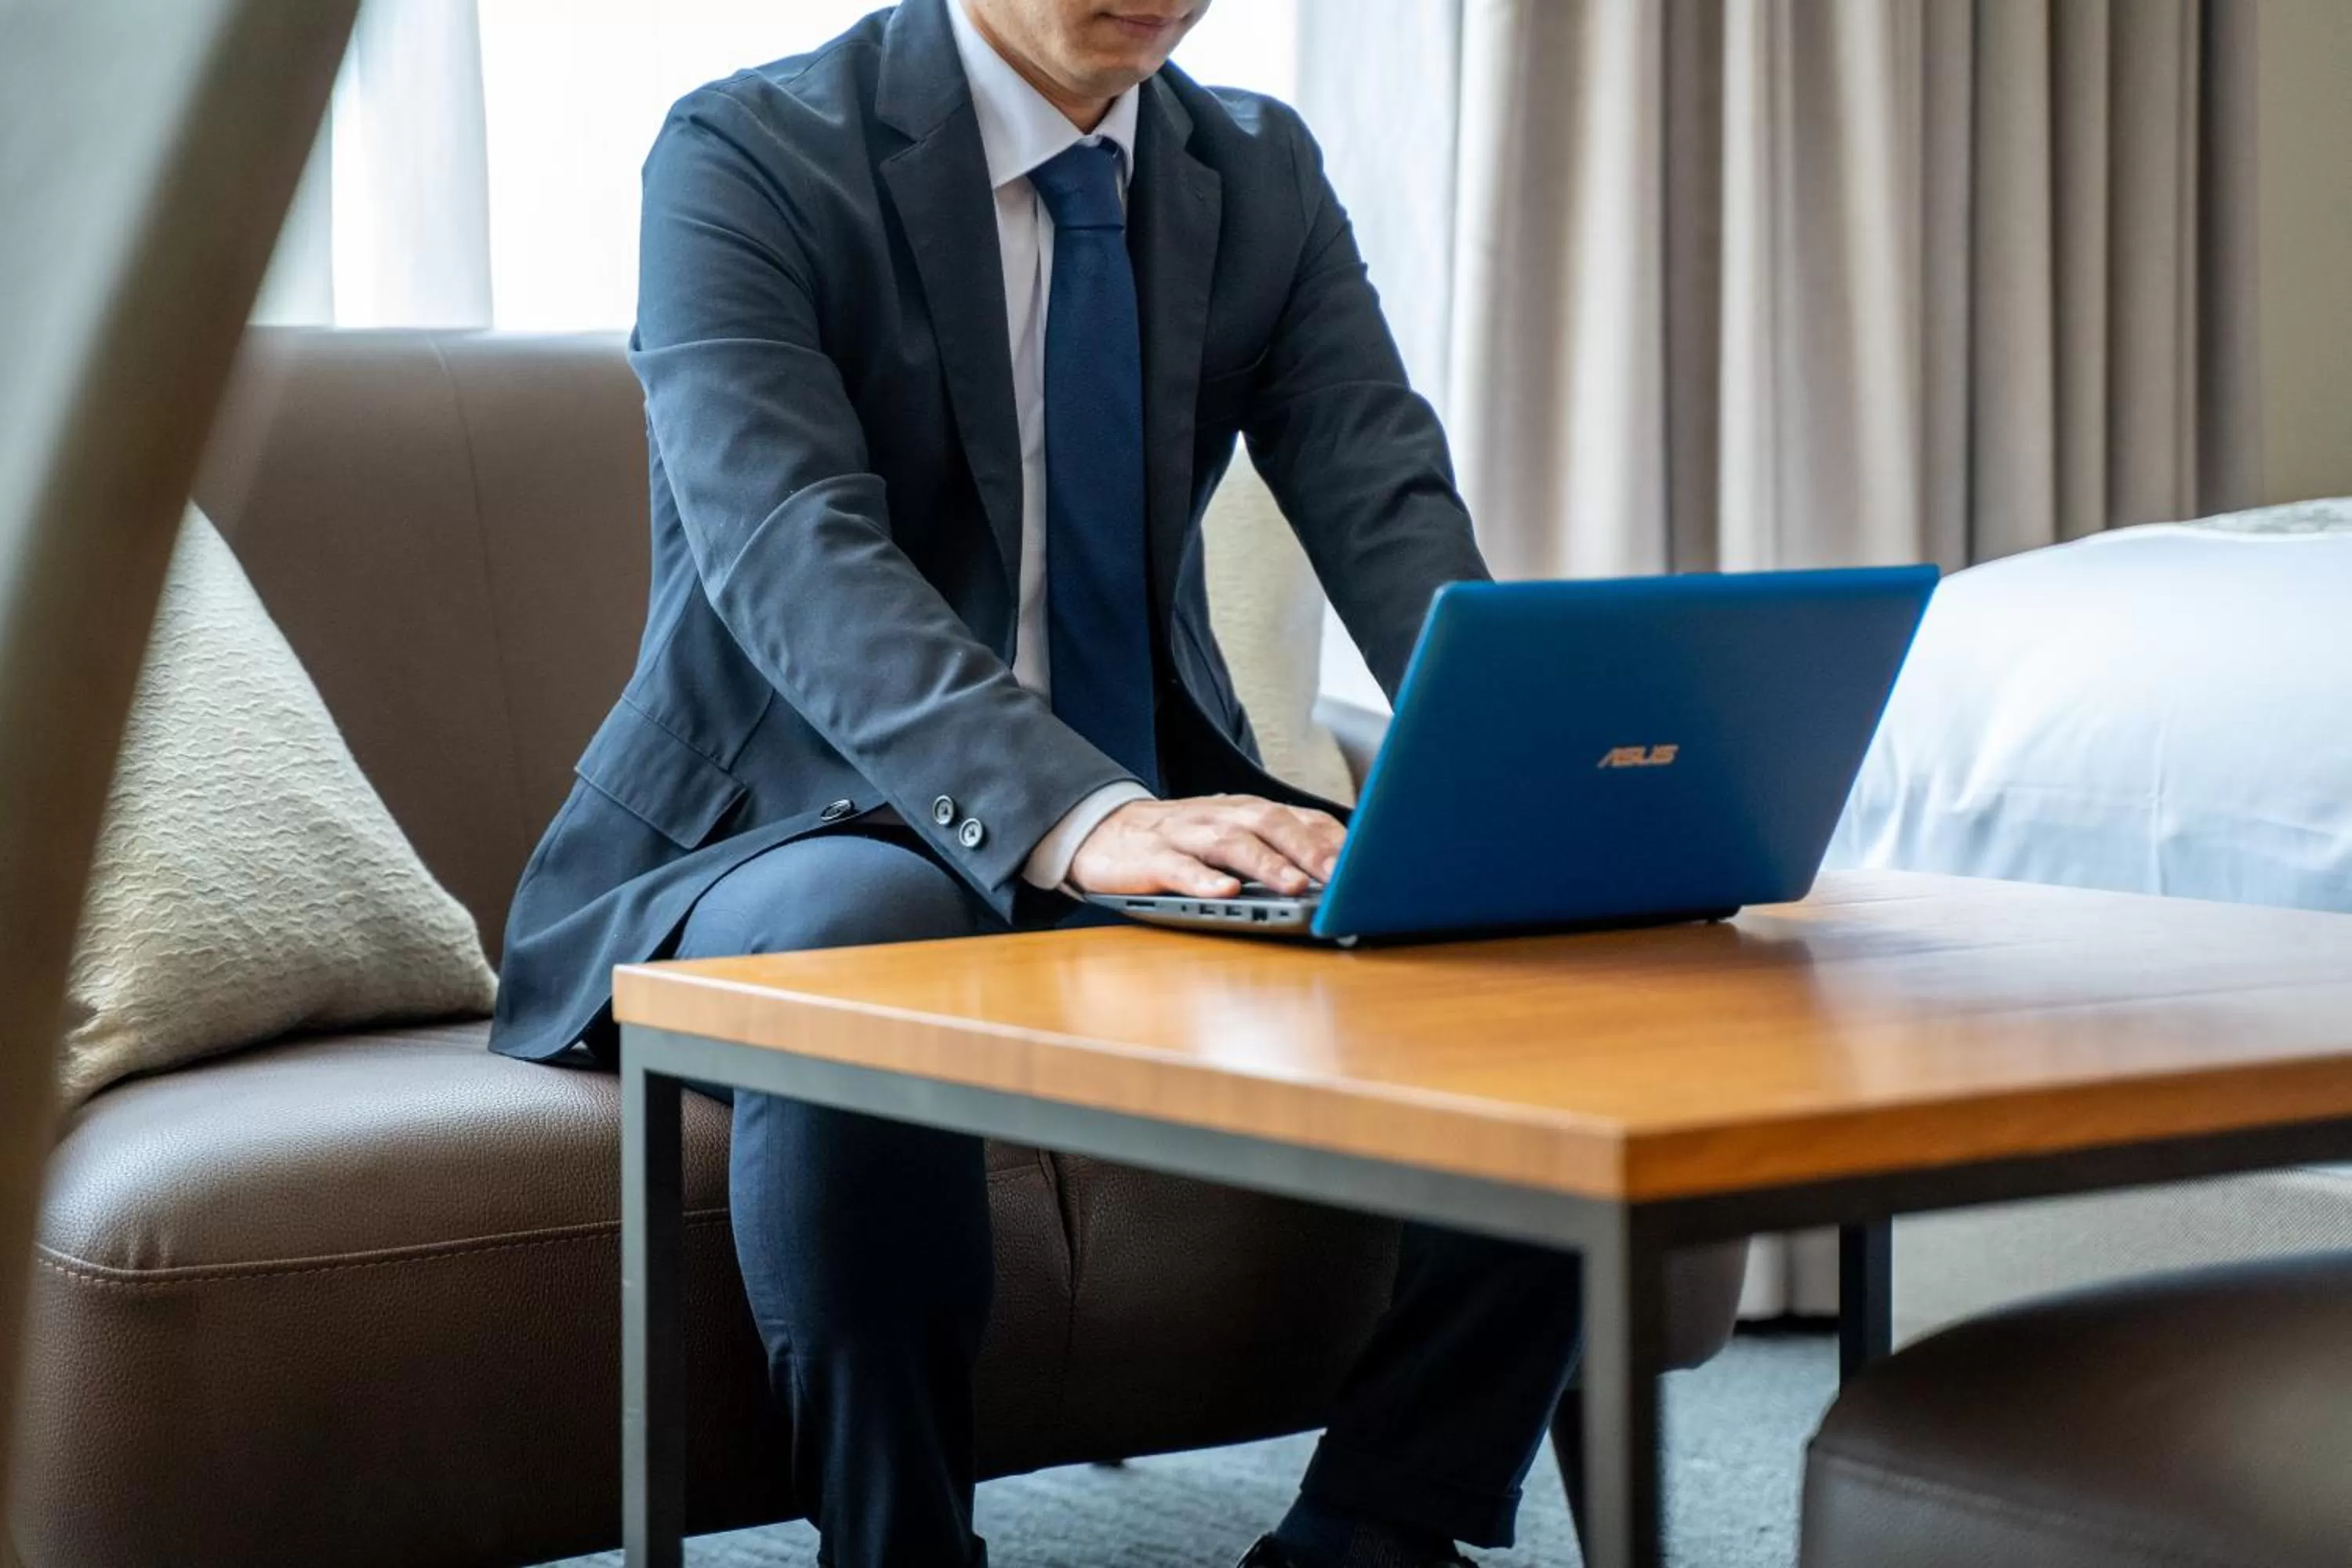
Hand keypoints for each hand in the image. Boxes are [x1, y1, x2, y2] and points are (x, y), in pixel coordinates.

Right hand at [1067, 795, 1344, 898]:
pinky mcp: (1152, 860)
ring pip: (1231, 844)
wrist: (1100, 833)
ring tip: (1294, 886)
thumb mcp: (1229, 836)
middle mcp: (1221, 818)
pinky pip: (1180, 869)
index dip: (1331, 839)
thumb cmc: (1178, 841)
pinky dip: (1204, 880)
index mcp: (1244, 813)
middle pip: (1271, 824)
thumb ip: (1273, 848)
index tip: (1365, 863)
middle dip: (1309, 850)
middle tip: (1341, 876)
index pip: (1298, 818)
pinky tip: (1225, 892)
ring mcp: (1186, 836)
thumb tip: (1332, 872)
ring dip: (1267, 864)